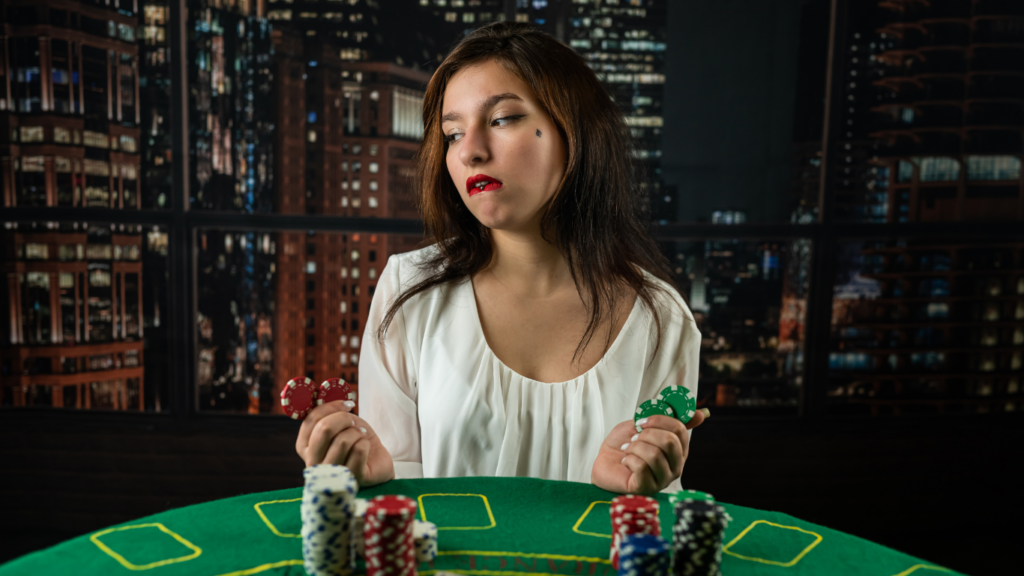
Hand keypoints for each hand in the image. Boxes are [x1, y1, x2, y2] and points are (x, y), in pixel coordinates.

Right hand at [295, 400, 394, 486]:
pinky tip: (366, 447)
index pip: (310, 421)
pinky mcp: (351, 479)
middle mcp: (313, 464)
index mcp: (305, 448)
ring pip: (343, 440)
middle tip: (354, 421)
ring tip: (361, 435)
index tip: (347, 404)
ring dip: (357, 432)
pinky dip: (366, 443)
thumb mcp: (340, 425)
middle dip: (344, 418)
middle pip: (324, 429)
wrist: (376, 461)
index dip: (330, 407)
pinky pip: (359, 450)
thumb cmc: (354, 441)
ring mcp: (330, 474)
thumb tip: (321, 394)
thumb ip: (327, 413)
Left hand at [591, 408, 706, 494]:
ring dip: (635, 447)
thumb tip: (701, 414)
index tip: (641, 421)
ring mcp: (664, 480)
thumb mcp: (643, 427)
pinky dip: (629, 459)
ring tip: (628, 449)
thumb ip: (667, 420)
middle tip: (634, 438)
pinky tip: (625, 461)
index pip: (680, 430)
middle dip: (646, 434)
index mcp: (678, 450)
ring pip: (655, 455)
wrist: (603, 462)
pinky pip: (642, 467)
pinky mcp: (648, 489)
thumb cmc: (624, 445)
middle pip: (669, 442)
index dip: (659, 420)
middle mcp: (676, 466)